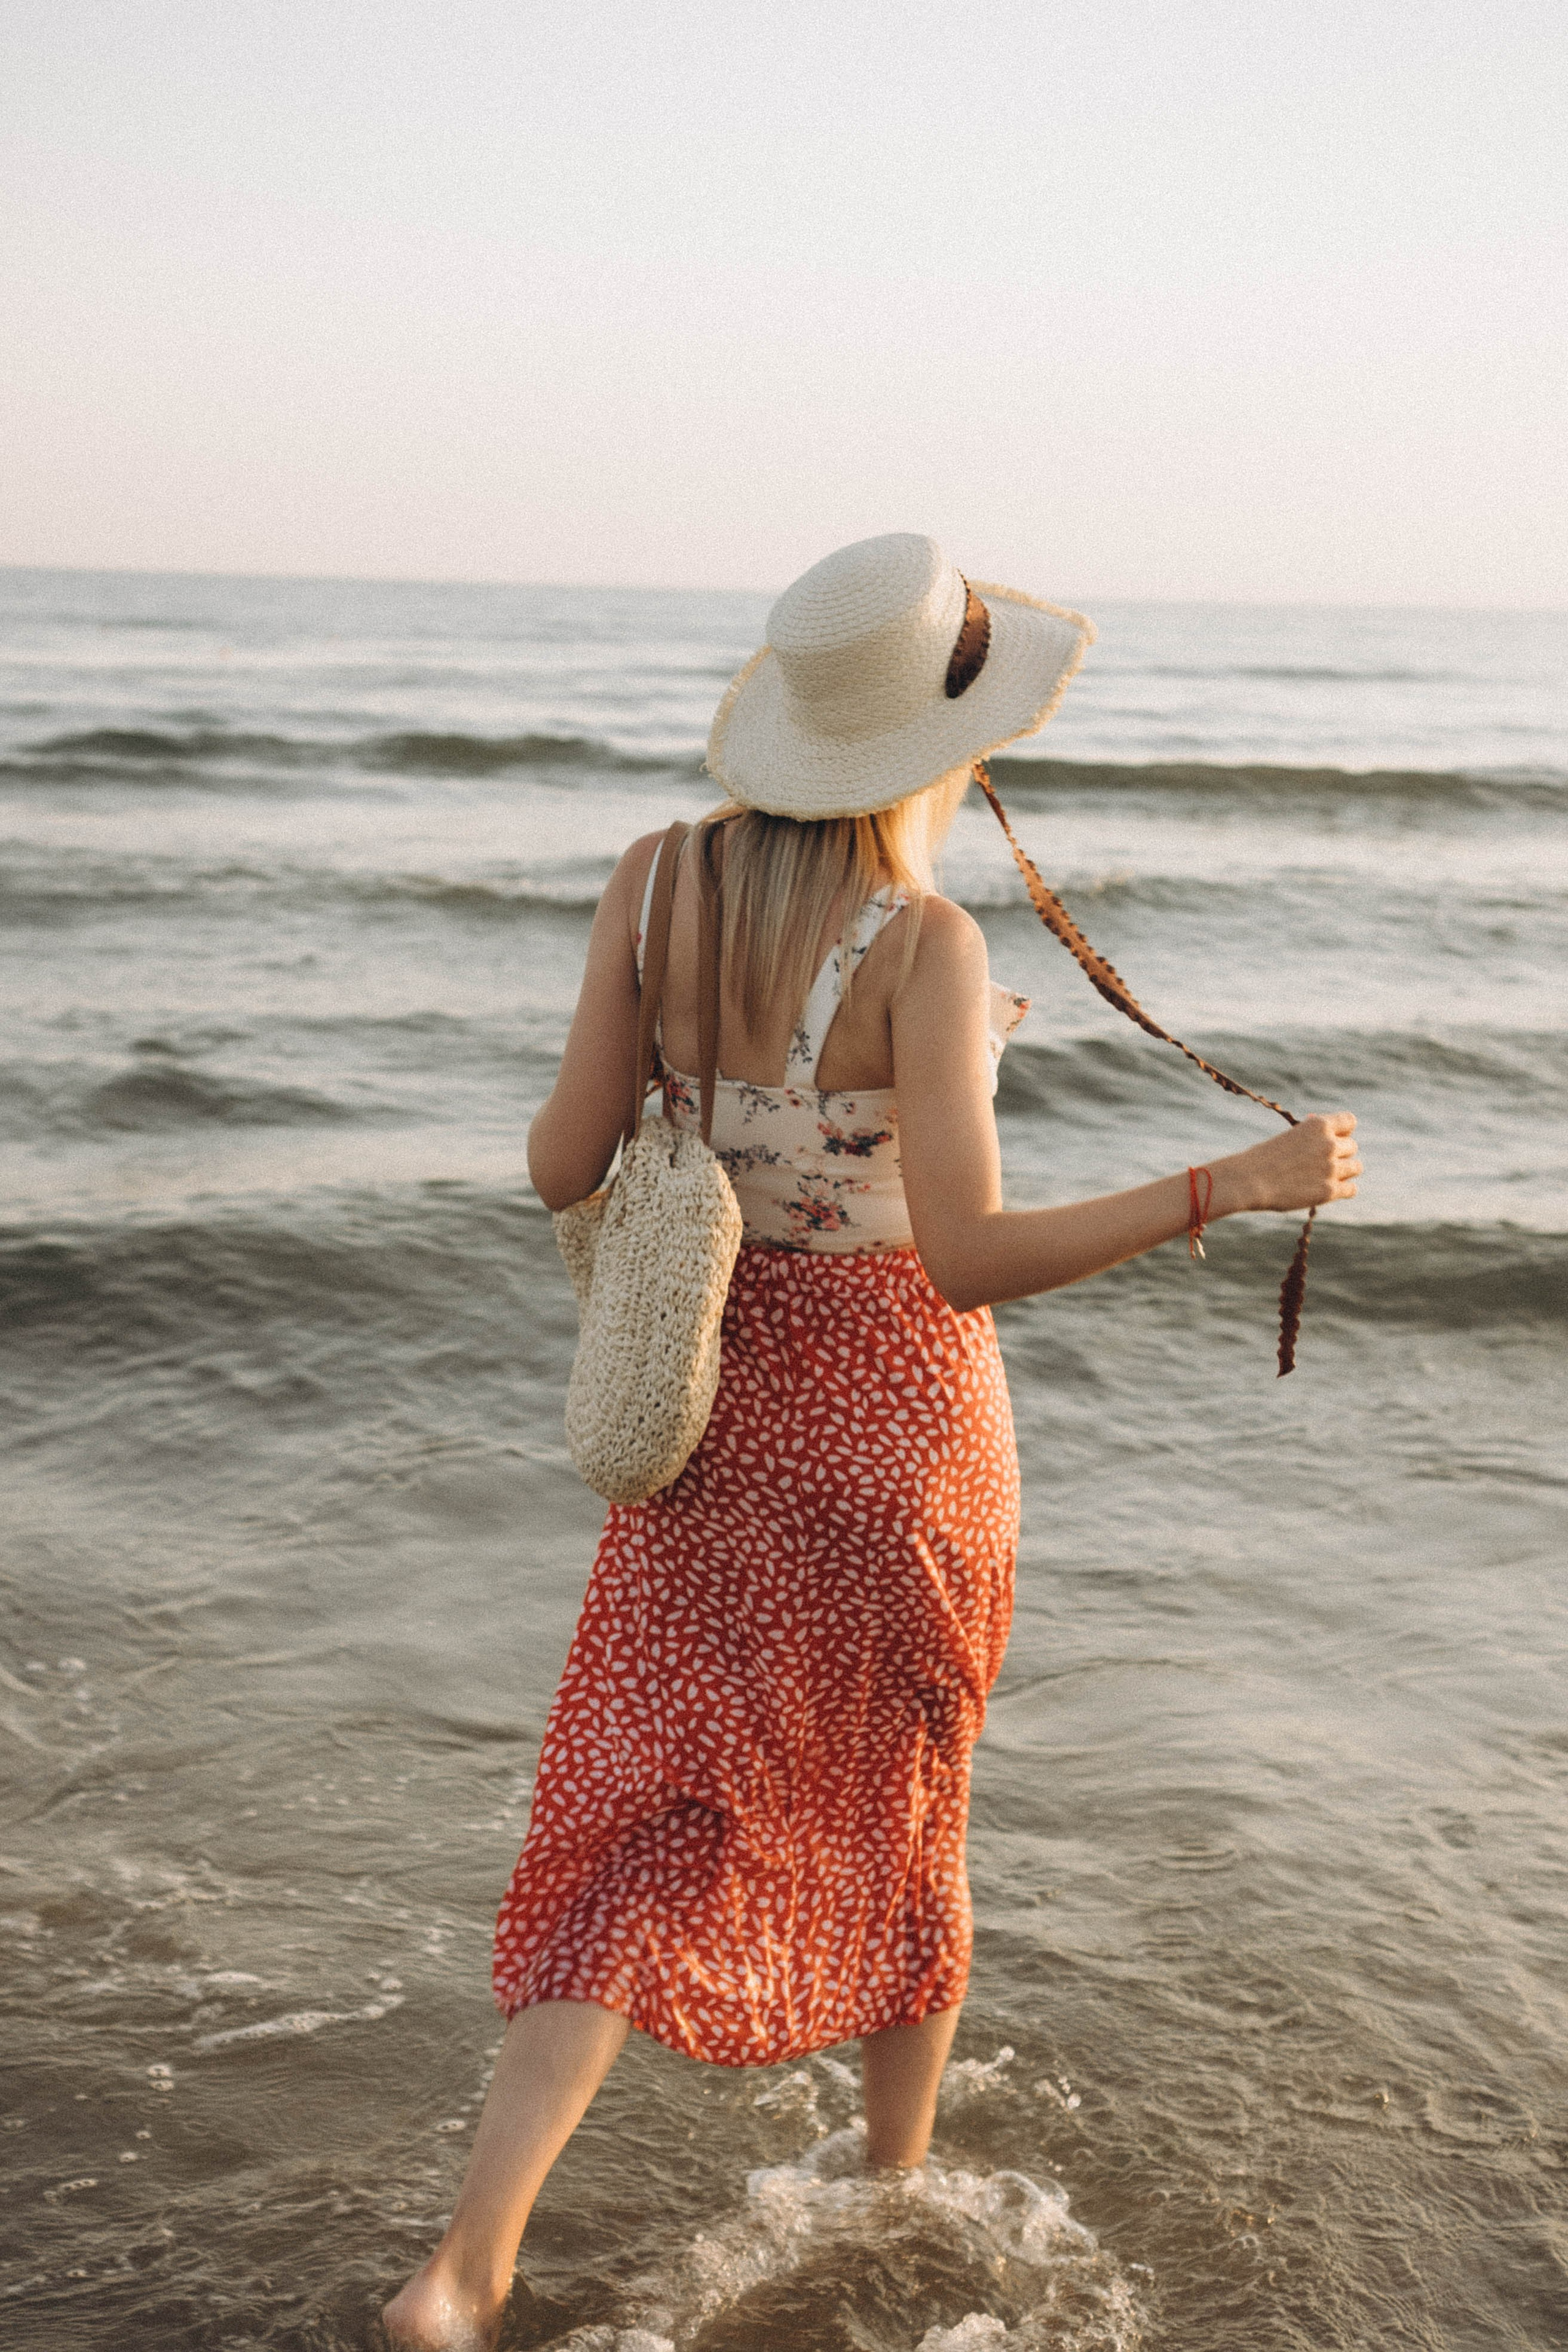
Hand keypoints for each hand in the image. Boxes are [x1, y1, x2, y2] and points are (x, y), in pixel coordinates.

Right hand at [1218, 1113, 1360, 1214]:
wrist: (1248, 1181)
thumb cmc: (1262, 1158)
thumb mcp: (1289, 1136)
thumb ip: (1311, 1137)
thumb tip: (1329, 1137)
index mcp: (1318, 1125)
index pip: (1349, 1121)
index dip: (1341, 1131)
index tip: (1330, 1138)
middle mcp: (1329, 1144)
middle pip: (1352, 1146)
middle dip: (1340, 1153)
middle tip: (1321, 1163)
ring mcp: (1331, 1168)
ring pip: (1356, 1167)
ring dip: (1344, 1171)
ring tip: (1326, 1177)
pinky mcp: (1329, 1191)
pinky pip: (1352, 1189)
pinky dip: (1343, 1190)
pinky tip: (1329, 1190)